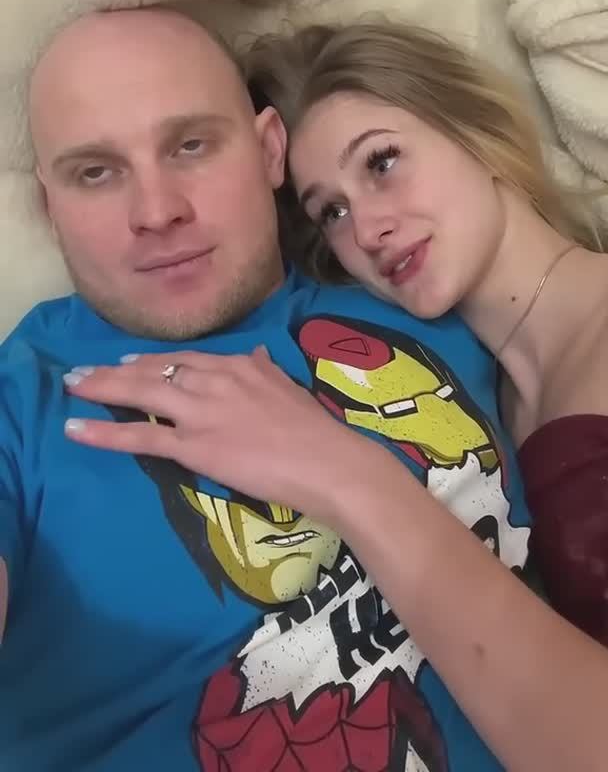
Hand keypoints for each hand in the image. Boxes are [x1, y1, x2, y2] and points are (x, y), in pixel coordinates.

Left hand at [63, 347, 358, 520]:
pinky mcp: (195, 446)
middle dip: (113, 370)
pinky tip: (76, 428)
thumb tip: (256, 354)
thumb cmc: (314, 429)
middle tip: (80, 371)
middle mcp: (214, 379)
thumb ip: (264, 368)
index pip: (182, 358)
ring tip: (72, 386)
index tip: (125, 361)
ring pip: (140, 394)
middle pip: (153, 370)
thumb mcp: (287, 385)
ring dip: (101, 388)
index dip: (148, 360)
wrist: (327, 461)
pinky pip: (140, 438)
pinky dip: (104, 432)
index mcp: (238, 365)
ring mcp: (201, 412)